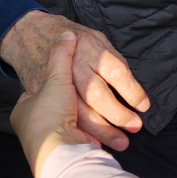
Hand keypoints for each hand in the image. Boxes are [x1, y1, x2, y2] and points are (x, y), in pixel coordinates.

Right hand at [0, 9, 149, 150]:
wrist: (32, 35)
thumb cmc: (74, 40)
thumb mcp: (97, 40)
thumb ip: (113, 61)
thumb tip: (132, 89)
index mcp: (92, 48)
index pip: (117, 71)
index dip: (132, 91)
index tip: (144, 106)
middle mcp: (75, 65)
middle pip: (97, 94)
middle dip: (118, 114)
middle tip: (135, 126)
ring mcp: (56, 80)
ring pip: (79, 110)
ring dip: (102, 129)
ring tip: (120, 142)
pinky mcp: (43, 93)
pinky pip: (63, 117)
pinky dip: (80, 131)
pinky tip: (94, 141)